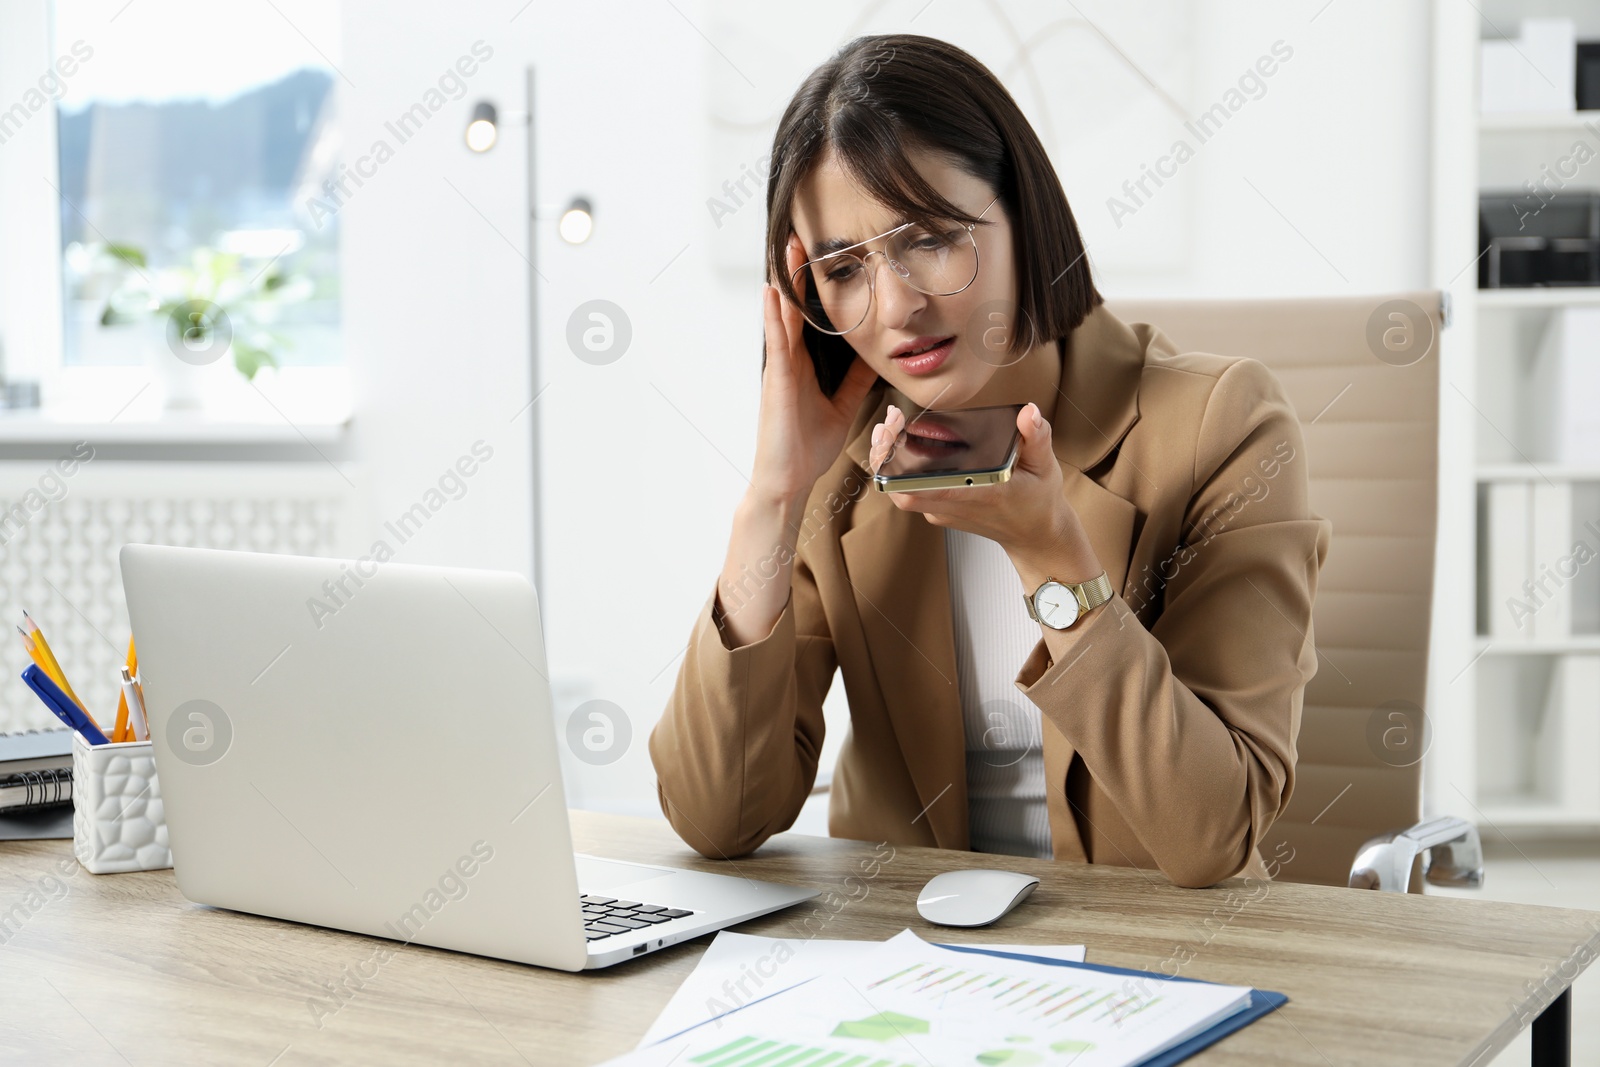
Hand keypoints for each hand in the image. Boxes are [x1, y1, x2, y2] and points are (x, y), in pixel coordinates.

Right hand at [748, 232, 879, 505]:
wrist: (790, 480)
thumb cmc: (808, 447)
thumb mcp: (843, 407)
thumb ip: (855, 380)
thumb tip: (874, 356)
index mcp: (803, 364)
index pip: (808, 316)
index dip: (812, 287)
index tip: (820, 256)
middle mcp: (789, 360)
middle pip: (792, 307)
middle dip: (796, 273)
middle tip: (802, 236)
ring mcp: (780, 368)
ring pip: (781, 316)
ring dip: (783, 282)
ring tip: (787, 249)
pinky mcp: (776, 381)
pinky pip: (776, 342)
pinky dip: (774, 317)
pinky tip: (773, 293)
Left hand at [868, 401, 1101, 583]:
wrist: (1034, 537)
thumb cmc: (1038, 502)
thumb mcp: (1045, 467)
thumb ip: (1037, 438)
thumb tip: (1028, 413)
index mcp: (979, 494)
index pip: (926, 487)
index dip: (899, 464)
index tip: (893, 434)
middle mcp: (955, 506)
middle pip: (900, 489)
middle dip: (885, 456)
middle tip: (888, 424)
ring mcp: (944, 511)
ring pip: (901, 491)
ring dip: (890, 461)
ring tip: (891, 428)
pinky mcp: (940, 511)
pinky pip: (911, 491)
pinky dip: (901, 469)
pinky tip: (904, 443)